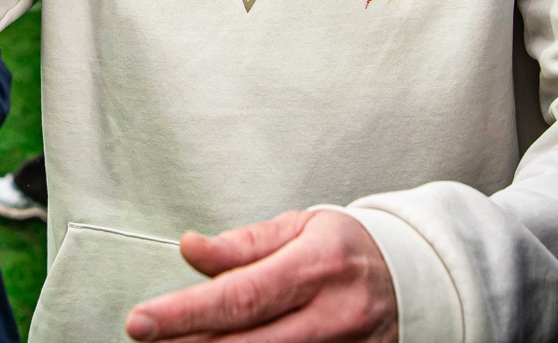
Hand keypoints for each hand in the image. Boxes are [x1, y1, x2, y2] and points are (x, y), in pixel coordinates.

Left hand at [124, 209, 396, 342]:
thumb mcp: (301, 227)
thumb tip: (189, 248)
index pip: (240, 296)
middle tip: (145, 340)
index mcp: (318, 266)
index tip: (141, 321)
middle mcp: (333, 315)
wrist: (417, 281)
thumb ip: (244, 244)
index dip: (185, 313)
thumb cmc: (348, 249)